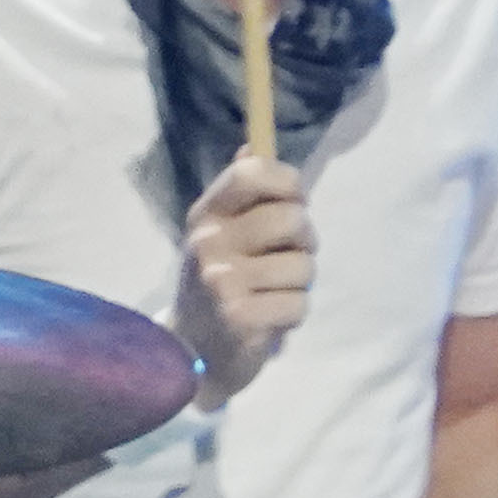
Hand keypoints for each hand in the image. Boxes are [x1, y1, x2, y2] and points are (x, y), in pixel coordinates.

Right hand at [177, 154, 315, 391]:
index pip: (252, 173)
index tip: (296, 202)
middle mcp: (209, 242)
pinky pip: (299, 305)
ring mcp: (223, 282)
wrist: (192, 353)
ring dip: (299, 285)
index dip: (288, 183)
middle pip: (292, 219)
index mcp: (206, 215)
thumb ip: (239, 194)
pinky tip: (270, 320)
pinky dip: (293, 315)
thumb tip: (253, 144)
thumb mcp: (218, 235)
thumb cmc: (217, 285)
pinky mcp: (241, 319)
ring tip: (273, 294)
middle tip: (289, 259)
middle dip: (305, 241)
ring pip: (303, 266)